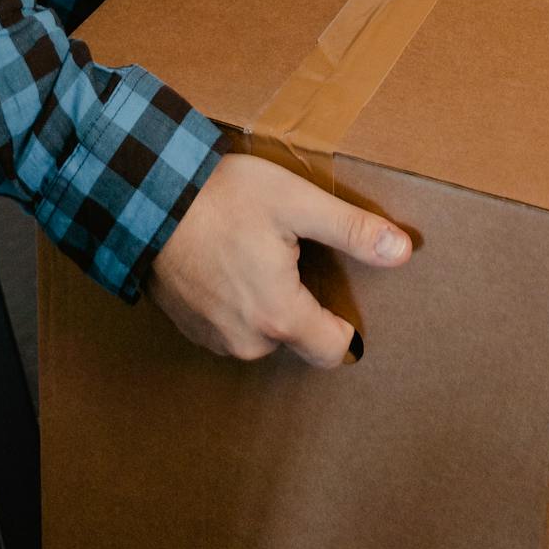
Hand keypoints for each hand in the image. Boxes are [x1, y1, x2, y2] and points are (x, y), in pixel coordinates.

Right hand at [146, 152, 411, 366]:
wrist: (145, 198)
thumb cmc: (222, 198)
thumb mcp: (296, 203)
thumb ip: (351, 230)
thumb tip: (403, 251)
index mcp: (279, 317)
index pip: (333, 350)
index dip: (344, 324)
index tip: (337, 290)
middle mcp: (247, 342)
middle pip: (297, 337)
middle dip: (301, 303)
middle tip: (290, 255)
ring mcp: (214, 339)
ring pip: (262, 332)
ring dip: (266, 302)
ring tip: (254, 252)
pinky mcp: (189, 328)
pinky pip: (231, 326)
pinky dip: (236, 301)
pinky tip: (227, 260)